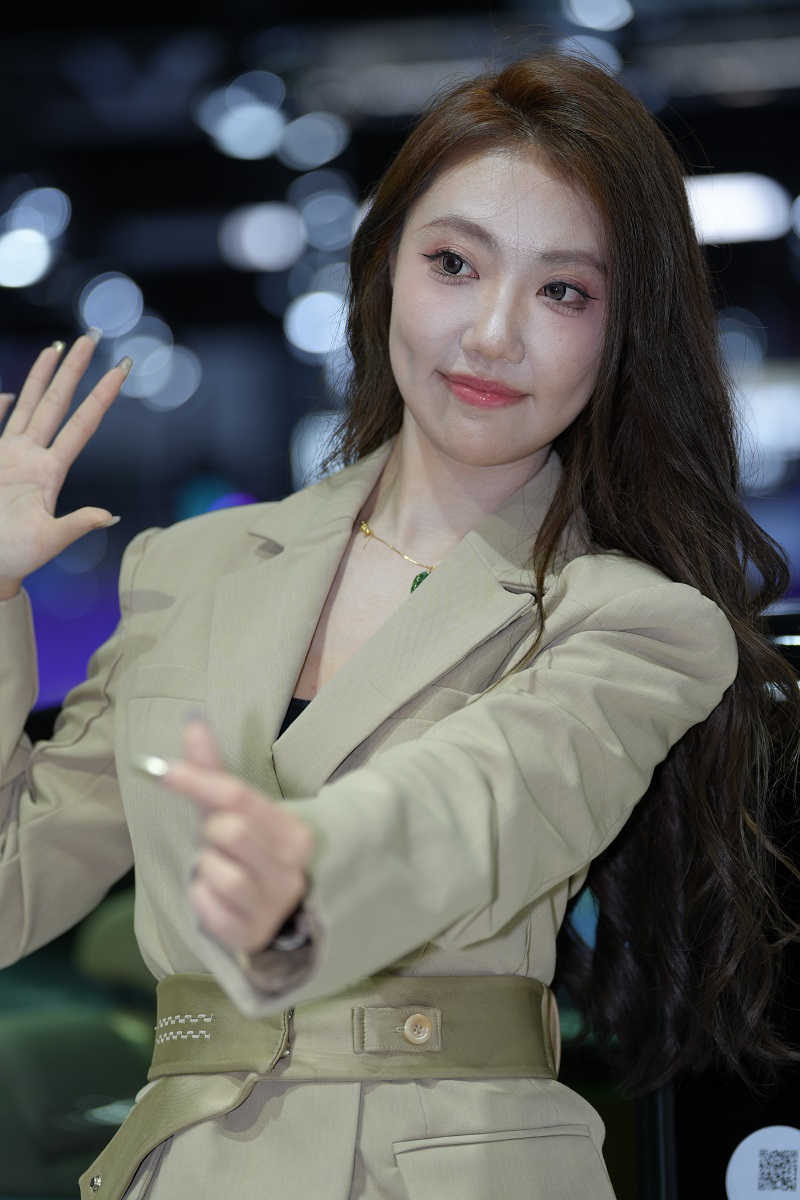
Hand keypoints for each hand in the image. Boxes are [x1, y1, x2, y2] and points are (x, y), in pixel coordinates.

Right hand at [0, 332, 129, 596]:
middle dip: (74, 369)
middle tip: (92, 335)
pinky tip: (9, 391)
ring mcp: (9, 457)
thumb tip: (110, 516)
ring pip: (28, 405)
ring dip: (42, 376)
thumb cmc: (12, 558)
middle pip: (57, 402)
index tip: (124, 369)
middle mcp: (32, 457)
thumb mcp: (47, 542)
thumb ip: (76, 526)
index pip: (83, 423)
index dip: (102, 395)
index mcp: (50, 471)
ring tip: (57, 348)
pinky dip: (0, 406)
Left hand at [139, 719, 313, 954]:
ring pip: (216, 870)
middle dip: (211, 833)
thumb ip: (213, 769)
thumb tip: (192, 720)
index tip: (158, 768)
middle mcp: (291, 866)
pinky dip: (203, 898)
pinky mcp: (251, 932)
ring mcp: (274, 902)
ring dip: (207, 868)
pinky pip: (206, 904)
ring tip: (223, 871)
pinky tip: (220, 899)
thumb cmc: (251, 853)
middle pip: (226, 829)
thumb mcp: (237, 812)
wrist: (277, 916)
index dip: (195, 779)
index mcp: (293, 830)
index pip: (238, 795)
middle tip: (220, 843)